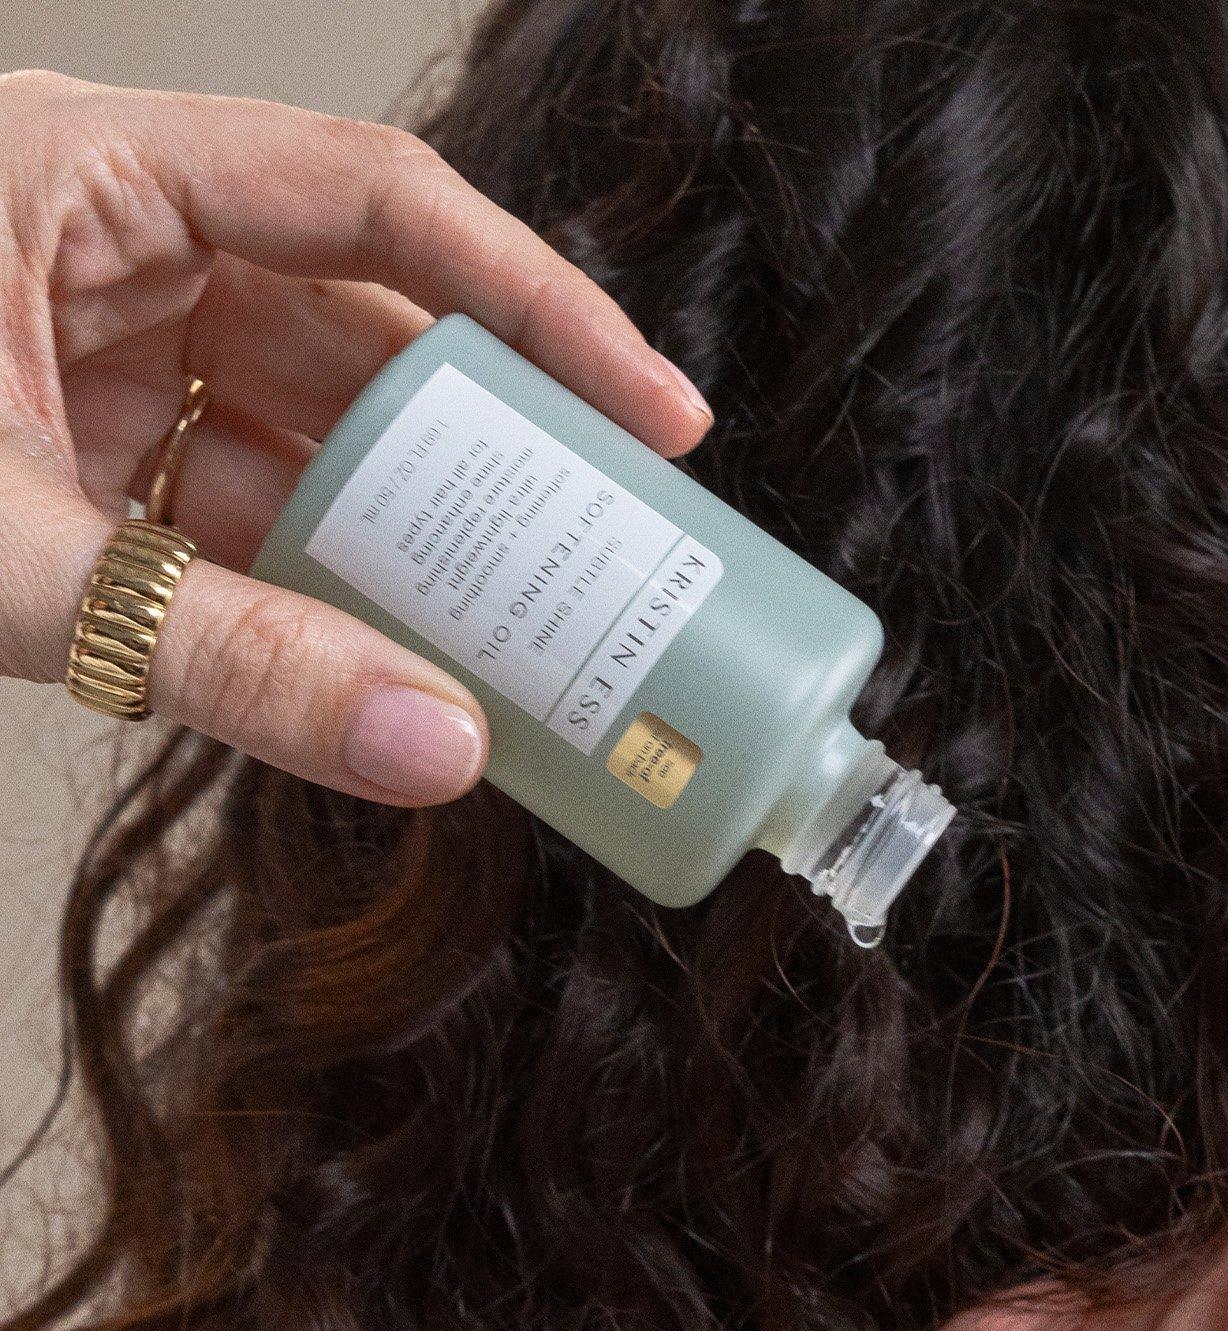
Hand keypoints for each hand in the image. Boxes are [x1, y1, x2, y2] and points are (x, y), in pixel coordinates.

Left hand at [0, 70, 709, 801]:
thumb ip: (225, 661)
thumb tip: (435, 751)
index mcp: (81, 173)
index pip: (371, 203)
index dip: (537, 308)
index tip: (655, 415)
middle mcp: (101, 234)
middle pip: (359, 323)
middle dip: (484, 452)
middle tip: (608, 554)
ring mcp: (82, 334)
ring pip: (301, 423)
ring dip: (401, 532)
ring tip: (516, 629)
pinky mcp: (64, 431)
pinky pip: (227, 491)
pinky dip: (305, 574)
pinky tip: (383, 651)